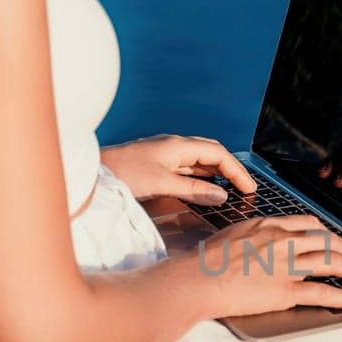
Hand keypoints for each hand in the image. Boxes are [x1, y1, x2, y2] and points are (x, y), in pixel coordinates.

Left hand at [101, 135, 256, 203]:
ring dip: (216, 173)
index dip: (237, 171)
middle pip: (211, 153)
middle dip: (230, 169)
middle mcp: (173, 146)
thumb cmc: (123, 174)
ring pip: (199, 161)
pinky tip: (203, 189)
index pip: (218, 153)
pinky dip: (200, 178)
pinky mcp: (155, 164)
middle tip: (244, 188)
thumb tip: (221, 195)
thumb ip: (193, 190)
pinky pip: (186, 168)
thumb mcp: (162, 184)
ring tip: (230, 189)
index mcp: (178, 146)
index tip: (249, 188)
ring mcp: (164, 154)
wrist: (92, 172)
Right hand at [191, 215, 341, 316]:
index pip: (308, 224)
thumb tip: (259, 242)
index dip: (327, 233)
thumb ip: (252, 235)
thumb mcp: (232, 235)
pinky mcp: (285, 290)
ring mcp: (286, 265)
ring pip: (331, 261)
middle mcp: (282, 240)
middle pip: (326, 240)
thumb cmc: (204, 261)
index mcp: (269, 225)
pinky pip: (323, 292)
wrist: (196, 279)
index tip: (334, 240)